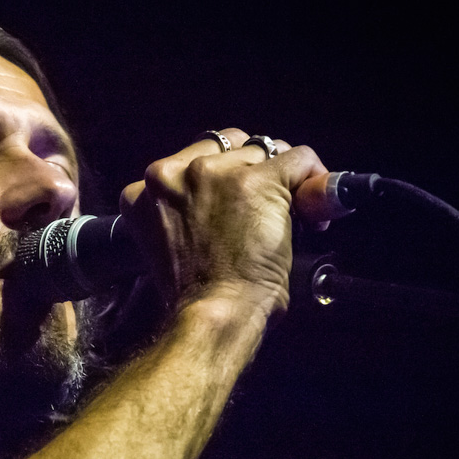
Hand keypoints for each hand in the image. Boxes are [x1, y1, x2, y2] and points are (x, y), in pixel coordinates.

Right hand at [119, 129, 327, 315]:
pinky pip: (298, 159)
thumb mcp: (169, 240)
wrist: (213, 313)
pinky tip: (315, 206)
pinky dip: (313, 176)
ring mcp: (214, 174)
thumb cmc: (193, 293)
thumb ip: (187, 208)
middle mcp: (174, 174)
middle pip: (227, 145)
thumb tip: (232, 196)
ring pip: (263, 150)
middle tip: (264, 204)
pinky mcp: (255, 181)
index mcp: (144, 190)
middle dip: (250, 168)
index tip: (234, 203)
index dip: (220, 178)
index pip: (190, 159)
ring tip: (292, 213)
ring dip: (280, 177)